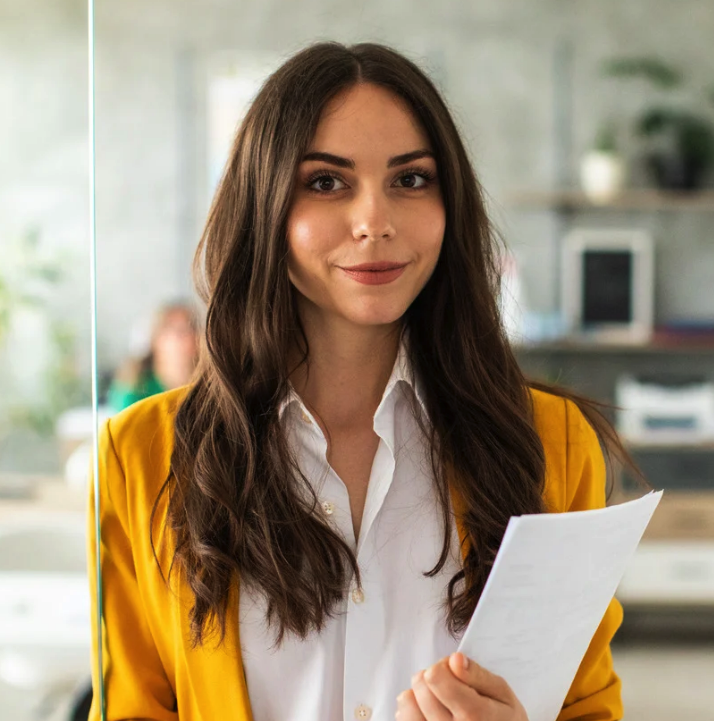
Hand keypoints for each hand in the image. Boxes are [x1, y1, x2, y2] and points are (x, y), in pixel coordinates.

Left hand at [395, 653, 527, 719]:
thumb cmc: (503, 719)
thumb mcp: (503, 694)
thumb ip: (478, 675)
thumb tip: (454, 660)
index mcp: (474, 716)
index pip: (436, 677)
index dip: (443, 665)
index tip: (454, 670)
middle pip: (420, 686)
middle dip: (432, 677)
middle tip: (449, 684)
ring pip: (407, 703)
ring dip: (418, 693)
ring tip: (436, 696)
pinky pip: (405, 720)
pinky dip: (411, 710)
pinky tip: (426, 710)